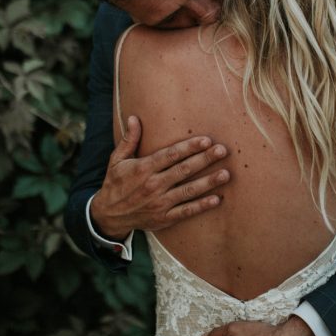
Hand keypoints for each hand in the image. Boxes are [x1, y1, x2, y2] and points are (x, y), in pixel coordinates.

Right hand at [90, 115, 229, 239]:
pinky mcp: (164, 218)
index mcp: (143, 169)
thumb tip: (133, 117)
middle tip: (222, 151)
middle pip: (183, 170)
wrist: (108, 216)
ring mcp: (160, 203)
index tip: (206, 140)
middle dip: (204, 160)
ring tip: (226, 174)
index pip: (170, 155)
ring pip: (188, 191)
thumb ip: (129, 140)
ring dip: (208, 182)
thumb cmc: (116, 183)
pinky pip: (186, 211)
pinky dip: (201, 206)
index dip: (189, 147)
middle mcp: (153, 185)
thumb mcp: (117, 160)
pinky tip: (217, 199)